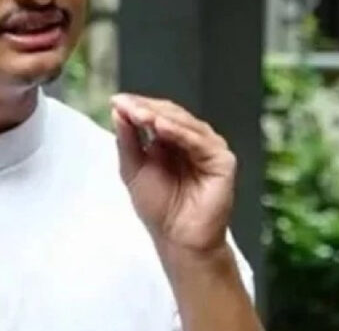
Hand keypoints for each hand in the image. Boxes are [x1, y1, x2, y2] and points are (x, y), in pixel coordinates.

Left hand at [110, 94, 236, 255]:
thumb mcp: (133, 169)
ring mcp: (208, 148)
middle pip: (170, 114)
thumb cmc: (159, 208)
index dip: (137, 106)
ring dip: (160, 116)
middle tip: (126, 105)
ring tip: (140, 114)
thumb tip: (117, 110)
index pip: (156, 114)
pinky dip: (180, 132)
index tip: (116, 100)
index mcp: (172, 140)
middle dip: (146, 108)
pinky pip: (199, 141)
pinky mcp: (222, 160)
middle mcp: (192, 140)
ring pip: (185, 123)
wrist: (178, 239)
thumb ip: (127, 141)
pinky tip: (161, 127)